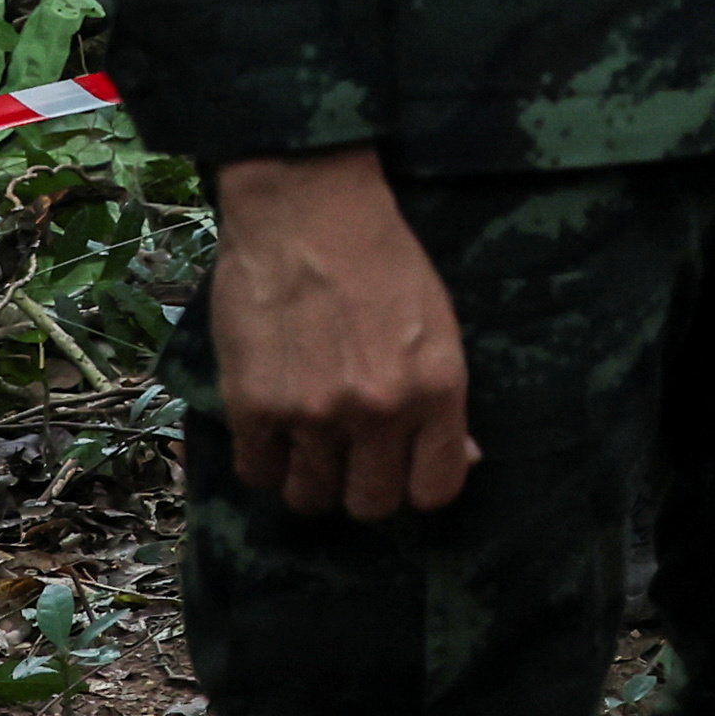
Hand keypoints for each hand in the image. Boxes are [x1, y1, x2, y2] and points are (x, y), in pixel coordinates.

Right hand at [207, 150, 474, 520]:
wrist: (309, 210)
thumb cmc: (385, 260)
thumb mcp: (438, 325)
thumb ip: (444, 400)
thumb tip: (462, 459)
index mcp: (435, 389)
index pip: (435, 490)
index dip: (416, 484)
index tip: (401, 467)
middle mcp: (378, 410)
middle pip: (368, 505)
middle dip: (360, 486)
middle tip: (350, 455)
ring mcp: (312, 413)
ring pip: (308, 497)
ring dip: (308, 477)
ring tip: (307, 440)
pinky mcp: (252, 406)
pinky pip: (256, 473)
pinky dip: (264, 458)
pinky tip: (272, 426)